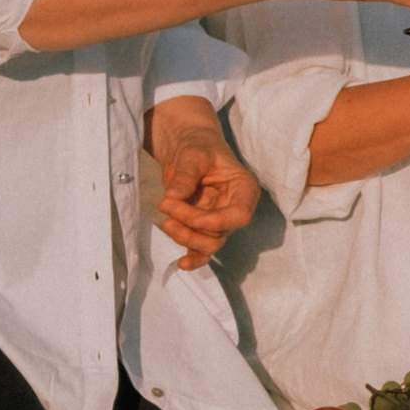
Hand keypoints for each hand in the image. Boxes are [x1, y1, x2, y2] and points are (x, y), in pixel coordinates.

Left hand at [147, 103, 258, 270]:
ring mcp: (219, 220)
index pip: (240, 215)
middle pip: (220, 231)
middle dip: (192, 226)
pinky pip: (201, 249)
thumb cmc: (197, 146)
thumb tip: (174, 197)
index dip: (217, 221)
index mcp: (244, 189)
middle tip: (167, 206)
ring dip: (186, 238)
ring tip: (165, 221)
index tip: (191, 217)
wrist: (186, 147)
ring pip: (209, 243)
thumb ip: (186, 176)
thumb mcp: (193, 155)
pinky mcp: (202, 227)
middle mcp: (235, 208)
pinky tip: (181, 263)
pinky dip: (192, 258)